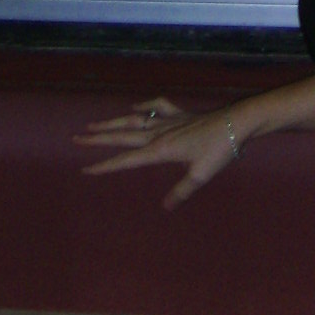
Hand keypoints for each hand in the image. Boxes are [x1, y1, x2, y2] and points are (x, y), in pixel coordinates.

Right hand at [76, 96, 241, 208]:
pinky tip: (136, 107)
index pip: (126, 160)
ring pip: (135, 120)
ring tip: (95, 124)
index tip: (85, 169)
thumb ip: (181, 192)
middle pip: (123, 135)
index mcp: (160, 150)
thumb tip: (165, 207)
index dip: (105, 166)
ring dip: (114, 122)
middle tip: (77, 138)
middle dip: (99, 139)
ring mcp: (169, 121)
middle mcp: (159, 133)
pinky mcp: (181, 114)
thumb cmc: (219, 150)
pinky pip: (158, 107)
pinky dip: (145, 106)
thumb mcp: (200, 175)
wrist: (237, 122)